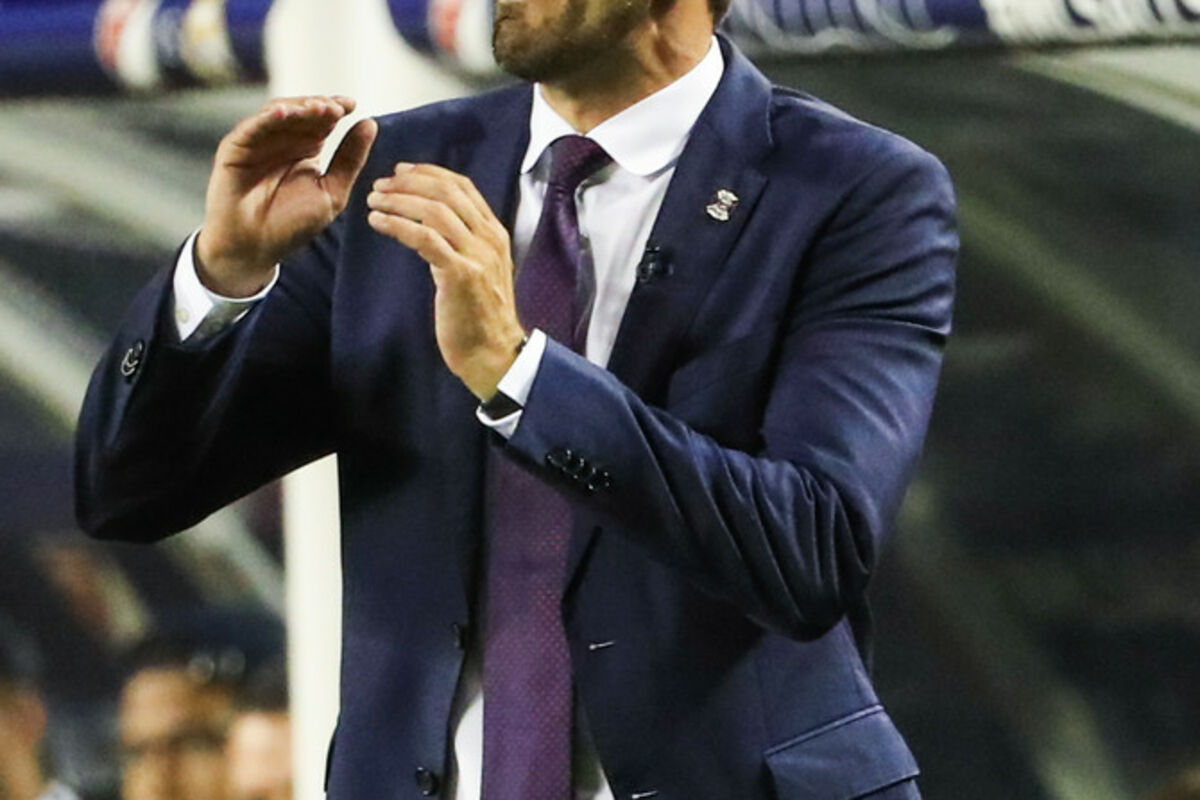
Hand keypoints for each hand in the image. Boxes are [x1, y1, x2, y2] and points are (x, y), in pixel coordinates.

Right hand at [196, 96, 377, 296]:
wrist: (255, 247)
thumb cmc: (291, 225)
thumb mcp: (331, 192)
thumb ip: (350, 159)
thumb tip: (370, 123)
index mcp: (306, 149)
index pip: (323, 122)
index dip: (336, 110)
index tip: (353, 106)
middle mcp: (282, 141)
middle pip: (302, 113)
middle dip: (320, 108)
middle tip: (337, 108)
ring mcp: (257, 142)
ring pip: (278, 114)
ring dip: (298, 108)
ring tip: (317, 109)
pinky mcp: (235, 147)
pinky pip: (252, 127)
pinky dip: (268, 118)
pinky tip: (285, 112)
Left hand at [366, 163, 525, 399]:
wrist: (493, 353)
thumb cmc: (479, 317)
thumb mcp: (479, 270)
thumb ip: (463, 244)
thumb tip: (431, 223)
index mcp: (494, 233)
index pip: (463, 187)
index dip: (429, 173)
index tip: (401, 171)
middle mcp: (489, 238)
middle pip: (447, 191)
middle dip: (409, 182)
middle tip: (380, 185)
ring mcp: (477, 255)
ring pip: (434, 210)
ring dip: (398, 200)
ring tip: (373, 201)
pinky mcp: (460, 274)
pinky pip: (424, 238)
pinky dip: (397, 225)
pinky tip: (378, 222)